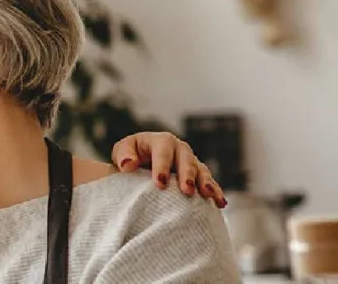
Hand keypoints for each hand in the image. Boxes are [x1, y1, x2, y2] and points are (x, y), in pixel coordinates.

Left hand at [111, 132, 226, 208]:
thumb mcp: (122, 151)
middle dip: (187, 175)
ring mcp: (191, 161)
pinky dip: (216, 191)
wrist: (140, 162)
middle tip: (187, 191)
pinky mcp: (198, 175)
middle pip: (186, 159)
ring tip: (208, 195)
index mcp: (160, 140)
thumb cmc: (130, 155)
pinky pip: (209, 182)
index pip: (163, 150)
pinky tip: (221, 203)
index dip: (162, 166)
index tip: (159, 183)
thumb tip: (128, 165)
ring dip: (205, 182)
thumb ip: (124, 156)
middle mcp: (179, 149)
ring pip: (201, 170)